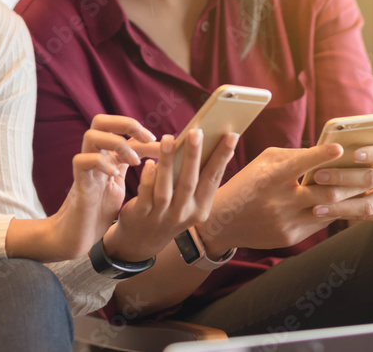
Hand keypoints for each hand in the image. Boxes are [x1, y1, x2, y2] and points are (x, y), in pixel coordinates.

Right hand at [42, 115, 155, 259]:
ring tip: (133, 162)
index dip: (142, 131)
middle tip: (145, 139)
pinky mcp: (78, 181)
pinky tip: (115, 174)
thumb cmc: (100, 209)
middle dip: (125, 124)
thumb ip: (131, 166)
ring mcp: (85, 167)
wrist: (78, 233)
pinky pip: (82, 160)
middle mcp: (94, 156)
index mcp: (107, 155)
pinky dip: (101, 163)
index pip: (121, 129)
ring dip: (116, 144)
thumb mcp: (121, 183)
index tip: (160, 142)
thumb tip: (160, 155)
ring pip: (90, 135)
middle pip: (100, 121)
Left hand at [103, 129, 238, 261]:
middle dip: (194, 155)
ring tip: (168, 139)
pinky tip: (149, 164)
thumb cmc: (169, 212)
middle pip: (190, 182)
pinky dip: (148, 180)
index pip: (214, 178)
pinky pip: (146, 196)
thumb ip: (200, 179)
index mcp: (201, 208)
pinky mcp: (142, 215)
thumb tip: (216, 146)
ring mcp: (162, 216)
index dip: (222, 157)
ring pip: (167, 188)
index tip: (231, 135)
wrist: (141, 242)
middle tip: (196, 131)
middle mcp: (184, 213)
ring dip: (168, 162)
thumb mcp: (190, 202)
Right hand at [195, 144, 367, 256]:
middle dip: (350, 182)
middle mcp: (280, 202)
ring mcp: (286, 222)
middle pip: (325, 193)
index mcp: (270, 179)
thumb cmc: (246, 184)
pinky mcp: (291, 237)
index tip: (340, 147)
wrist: (223, 223)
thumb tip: (323, 153)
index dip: (321, 155)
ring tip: (365, 186)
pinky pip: (321, 222)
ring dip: (348, 198)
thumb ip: (292, 156)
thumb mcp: (262, 163)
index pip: (300, 165)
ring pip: (329, 210)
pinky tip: (345, 203)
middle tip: (369, 171)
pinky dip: (334, 211)